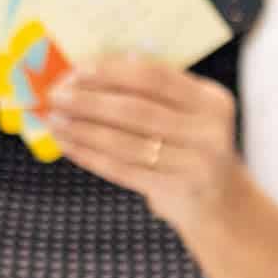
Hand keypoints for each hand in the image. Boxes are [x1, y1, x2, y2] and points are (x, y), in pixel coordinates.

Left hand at [46, 53, 241, 229]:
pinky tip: (68, 145)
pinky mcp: (175, 190)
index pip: (155, 77)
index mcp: (211, 100)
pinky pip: (122, 169)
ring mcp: (194, 163)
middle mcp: (208, 130)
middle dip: (88, 100)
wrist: (222, 206)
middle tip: (55, 95)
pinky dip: (89, 156)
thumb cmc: (193, 151)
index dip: (112, 72)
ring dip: (82, 129)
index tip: (76, 70)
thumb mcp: (191, 117)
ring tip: (54, 120)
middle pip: (136, 109)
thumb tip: (94, 71)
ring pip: (124, 142)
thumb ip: (157, 95)